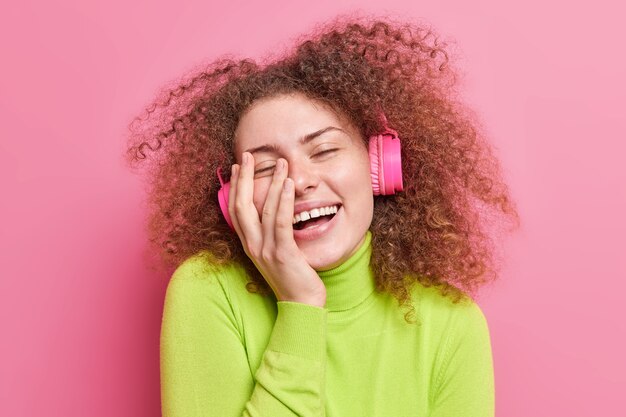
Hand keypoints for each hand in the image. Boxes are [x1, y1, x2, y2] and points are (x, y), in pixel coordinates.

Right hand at [228, 152, 326, 307]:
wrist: (301, 305)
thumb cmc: (292, 278)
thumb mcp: (275, 253)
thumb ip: (270, 234)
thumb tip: (272, 213)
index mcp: (250, 244)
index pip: (236, 210)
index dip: (235, 187)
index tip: (237, 166)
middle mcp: (253, 245)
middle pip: (242, 205)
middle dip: (244, 178)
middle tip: (248, 156)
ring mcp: (266, 250)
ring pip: (264, 209)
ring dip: (272, 183)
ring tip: (281, 163)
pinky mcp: (283, 253)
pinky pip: (281, 222)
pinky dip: (284, 201)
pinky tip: (288, 185)